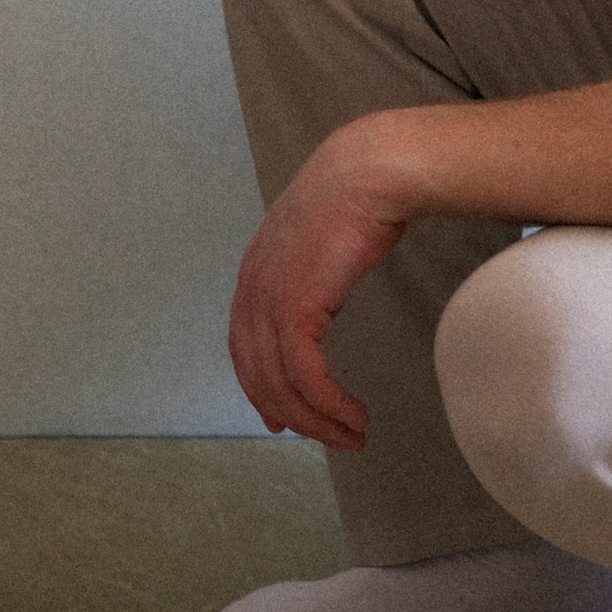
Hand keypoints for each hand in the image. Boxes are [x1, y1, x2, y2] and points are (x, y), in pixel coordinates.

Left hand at [225, 126, 417, 450]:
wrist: (367, 173)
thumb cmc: (356, 200)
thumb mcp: (320, 243)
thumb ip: (310, 273)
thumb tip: (321, 297)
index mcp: (254, 273)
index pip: (243, 347)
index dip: (260, 387)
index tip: (282, 419)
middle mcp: (252, 289)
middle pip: (257, 374)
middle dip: (293, 415)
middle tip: (331, 439)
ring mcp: (269, 298)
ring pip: (281, 383)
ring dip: (318, 420)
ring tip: (354, 437)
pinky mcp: (296, 307)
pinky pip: (305, 375)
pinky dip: (328, 405)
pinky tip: (356, 415)